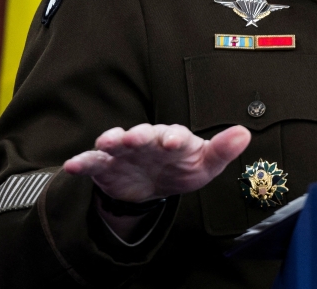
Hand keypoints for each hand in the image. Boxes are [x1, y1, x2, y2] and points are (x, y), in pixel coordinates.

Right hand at [63, 123, 250, 201]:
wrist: (153, 184)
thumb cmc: (181, 167)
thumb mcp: (204, 164)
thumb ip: (222, 150)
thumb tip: (245, 133)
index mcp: (171, 138)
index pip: (174, 135)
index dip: (173, 137)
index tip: (173, 142)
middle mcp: (145, 139)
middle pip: (141, 134)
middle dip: (138, 136)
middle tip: (135, 138)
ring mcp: (123, 151)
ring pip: (115, 143)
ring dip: (110, 140)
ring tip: (106, 143)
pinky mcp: (104, 165)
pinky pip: (91, 162)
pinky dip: (81, 162)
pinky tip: (71, 166)